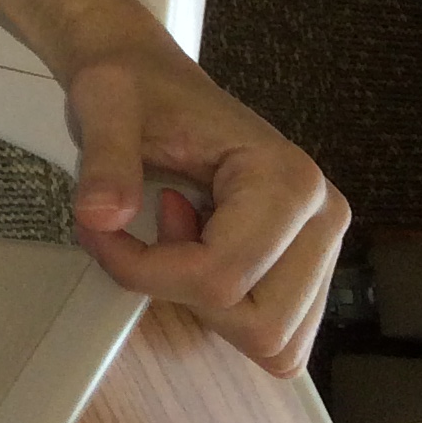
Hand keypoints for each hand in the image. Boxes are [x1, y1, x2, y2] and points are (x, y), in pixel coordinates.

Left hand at [62, 16, 348, 376]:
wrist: (146, 80)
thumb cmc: (134, 90)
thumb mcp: (105, 106)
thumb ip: (105, 160)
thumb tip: (99, 217)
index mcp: (288, 179)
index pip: (221, 277)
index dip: (146, 270)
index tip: (103, 229)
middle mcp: (322, 219)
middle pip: (260, 325)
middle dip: (184, 293)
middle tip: (152, 230)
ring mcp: (320, 250)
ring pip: (272, 342)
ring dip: (206, 306)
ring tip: (177, 238)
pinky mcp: (305, 272)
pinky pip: (269, 333)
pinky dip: (223, 312)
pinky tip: (197, 253)